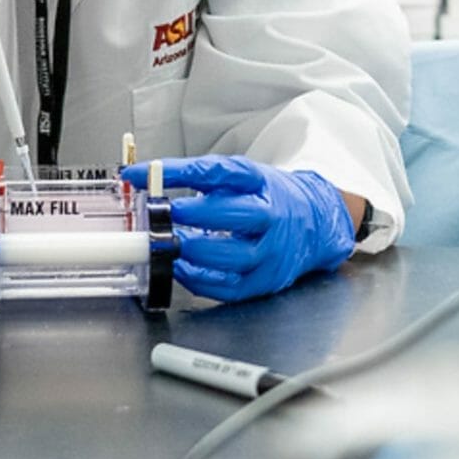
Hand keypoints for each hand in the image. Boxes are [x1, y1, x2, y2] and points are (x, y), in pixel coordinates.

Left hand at [121, 156, 355, 303]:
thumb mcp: (242, 176)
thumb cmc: (269, 198)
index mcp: (260, 182)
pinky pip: (231, 286)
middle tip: (164, 213)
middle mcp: (270, 216)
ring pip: (234, 255)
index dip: (178, 172)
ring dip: (195, 251)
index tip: (143, 174)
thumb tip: (145, 178)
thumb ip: (199, 176)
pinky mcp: (266, 279)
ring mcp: (271, 251)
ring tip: (169, 245)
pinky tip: (181, 270)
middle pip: (235, 214)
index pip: (219, 172)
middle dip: (195, 214)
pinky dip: (202, 280)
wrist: (315, 223)